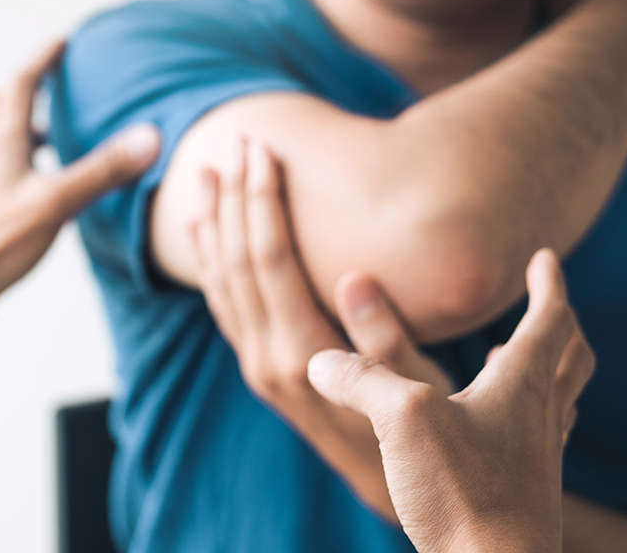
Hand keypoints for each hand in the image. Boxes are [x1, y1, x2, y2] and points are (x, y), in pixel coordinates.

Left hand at [0, 40, 159, 340]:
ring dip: (26, 125)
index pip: (22, 84)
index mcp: (2, 142)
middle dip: (28, 86)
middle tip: (54, 79)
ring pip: (1, 139)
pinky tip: (46, 184)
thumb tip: (148, 137)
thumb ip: (102, 170)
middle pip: (2, 105)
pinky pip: (5, 170)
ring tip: (56, 129)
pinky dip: (26, 162)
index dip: (43, 60)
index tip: (64, 42)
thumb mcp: (56, 202)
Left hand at [187, 138, 454, 522]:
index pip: (271, 262)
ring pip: (221, 282)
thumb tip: (355, 276)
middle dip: (234, 197)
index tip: (260, 151)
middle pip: (237, 262)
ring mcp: (259, 367)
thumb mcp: (417, 386)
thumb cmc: (421, 429)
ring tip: (204, 170)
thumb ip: (384, 336)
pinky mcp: (260, 369)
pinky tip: (205, 230)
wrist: (391, 486)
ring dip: (213, 222)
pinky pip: (223, 305)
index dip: (262, 202)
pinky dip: (211, 261)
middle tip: (234, 141)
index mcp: (305, 356)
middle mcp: (270, 361)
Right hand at [309, 249, 596, 552]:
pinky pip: (536, 445)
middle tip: (550, 308)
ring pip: (558, 403)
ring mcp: (538, 461)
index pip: (552, 318)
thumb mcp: (402, 420)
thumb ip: (362, 379)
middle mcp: (541, 417)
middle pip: (571, 359)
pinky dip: (523, 423)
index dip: (549, 283)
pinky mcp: (525, 497)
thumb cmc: (464, 494)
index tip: (545, 258)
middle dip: (562, 326)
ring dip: (546, 375)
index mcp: (524, 384)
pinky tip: (493, 437)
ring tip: (517, 366)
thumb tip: (317, 360)